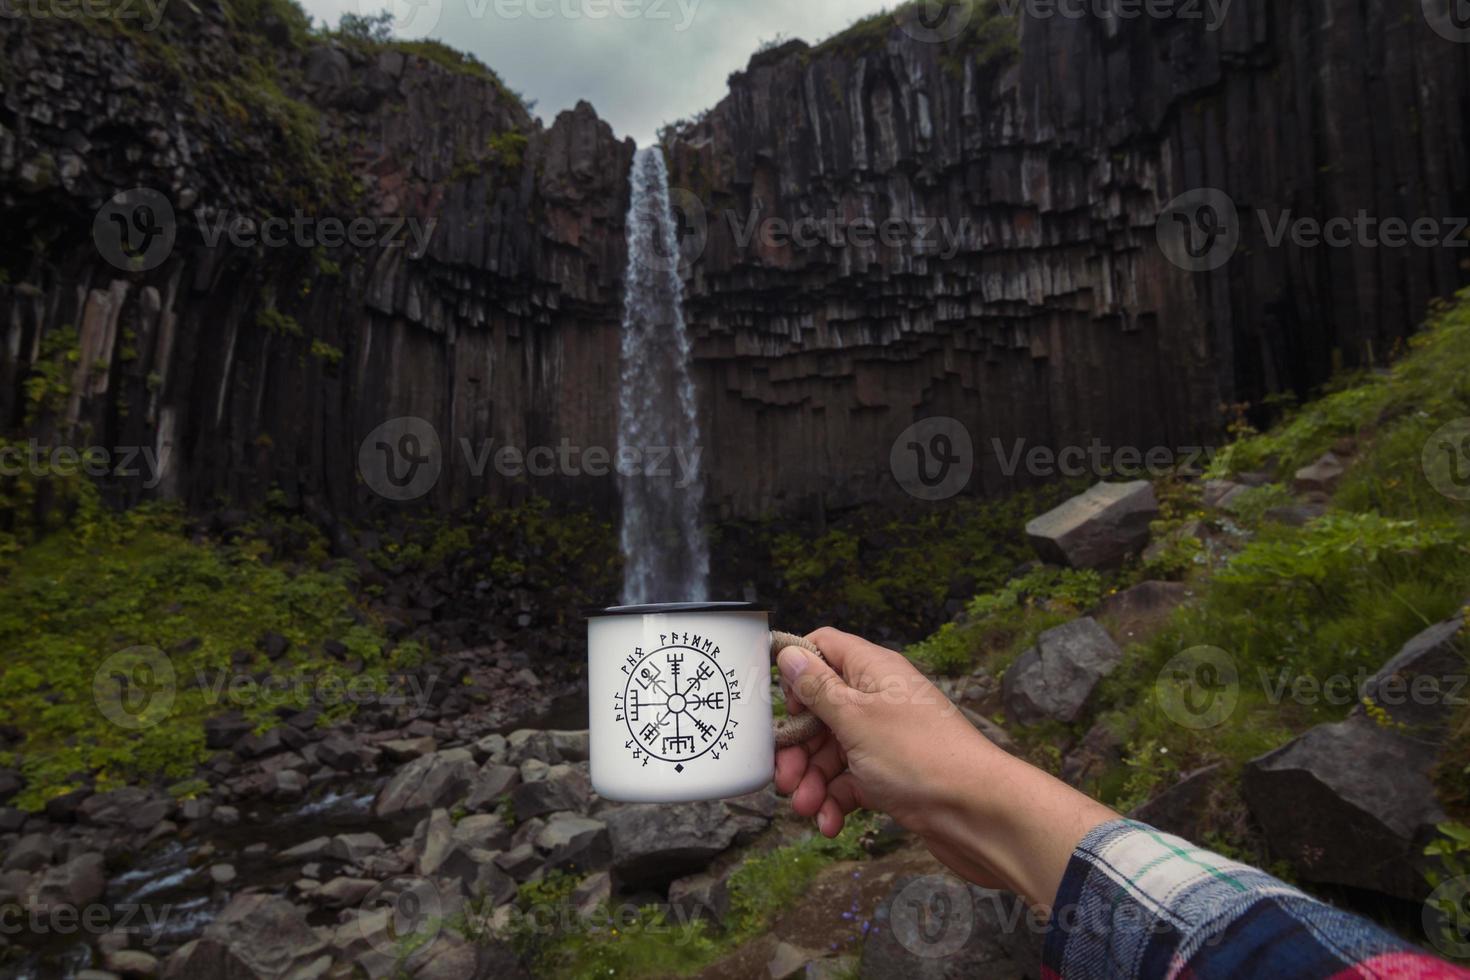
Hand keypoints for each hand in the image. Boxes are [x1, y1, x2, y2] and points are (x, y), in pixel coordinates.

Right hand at [773, 627, 1116, 910]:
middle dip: (799, 746)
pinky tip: (830, 824)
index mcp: (874, 671)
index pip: (825, 648)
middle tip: (785, 778)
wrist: (980, 814)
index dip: (797, 672)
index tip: (783, 707)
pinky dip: (836, 802)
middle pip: (821, 710)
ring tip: (807, 809)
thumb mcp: (857, 718)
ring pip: (833, 752)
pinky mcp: (892, 776)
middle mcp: (880, 700)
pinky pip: (852, 782)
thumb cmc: (922, 757)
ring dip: (813, 782)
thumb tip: (789, 653)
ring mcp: (886, 740)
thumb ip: (819, 688)